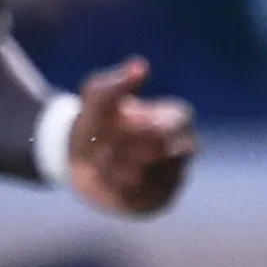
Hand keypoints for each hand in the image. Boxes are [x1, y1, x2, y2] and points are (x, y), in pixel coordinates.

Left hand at [60, 54, 197, 212]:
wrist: (80, 157)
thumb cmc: (97, 120)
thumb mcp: (98, 95)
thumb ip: (117, 82)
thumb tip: (140, 66)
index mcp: (179, 117)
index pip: (171, 124)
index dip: (138, 128)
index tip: (118, 125)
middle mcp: (185, 148)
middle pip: (157, 151)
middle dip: (121, 149)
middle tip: (101, 148)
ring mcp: (176, 177)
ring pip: (146, 176)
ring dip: (112, 168)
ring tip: (99, 163)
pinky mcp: (161, 200)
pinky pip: (139, 198)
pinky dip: (113, 188)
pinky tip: (105, 179)